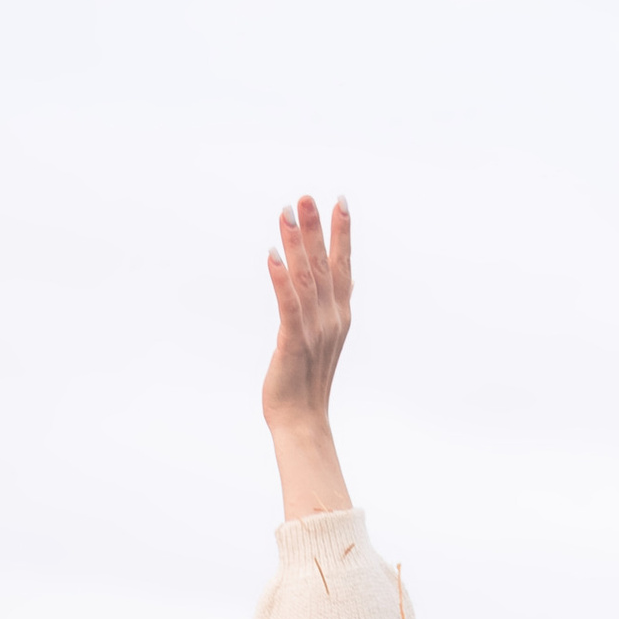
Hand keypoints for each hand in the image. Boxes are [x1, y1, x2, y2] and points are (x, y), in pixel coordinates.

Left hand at [261, 195, 351, 517]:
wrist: (301, 421)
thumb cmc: (307, 382)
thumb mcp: (323, 338)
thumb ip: (332, 305)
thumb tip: (347, 279)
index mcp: (340, 315)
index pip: (343, 266)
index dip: (341, 234)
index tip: (339, 202)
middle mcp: (332, 318)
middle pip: (323, 265)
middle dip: (315, 229)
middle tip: (306, 196)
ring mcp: (314, 330)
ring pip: (305, 278)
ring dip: (296, 244)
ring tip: (287, 212)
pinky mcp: (293, 342)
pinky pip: (287, 305)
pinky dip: (280, 280)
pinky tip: (272, 255)